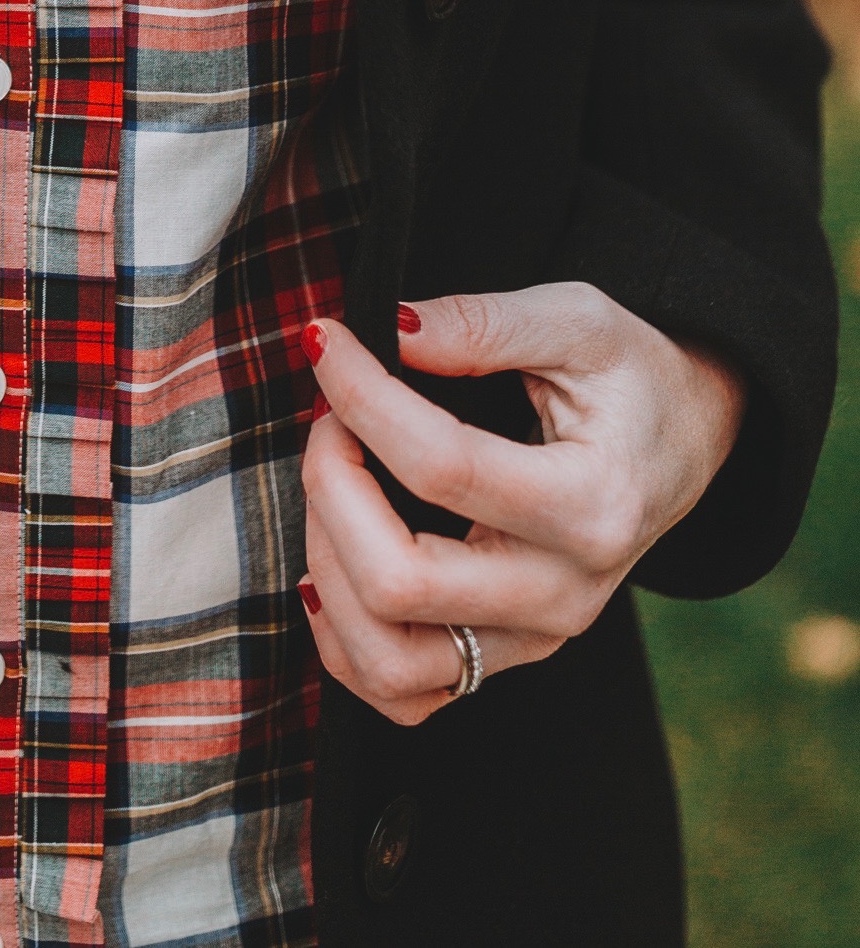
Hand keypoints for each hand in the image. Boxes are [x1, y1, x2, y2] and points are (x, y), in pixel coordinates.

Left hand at [297, 281, 746, 725]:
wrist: (684, 442)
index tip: (327, 341)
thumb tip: (391, 330)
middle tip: (331, 417)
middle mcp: (564, 592)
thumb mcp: (579, 320)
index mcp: (592, 504)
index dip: (360, 396)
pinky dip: (344, 635)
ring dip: (326, 565)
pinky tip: (335, 561)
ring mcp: (534, 637)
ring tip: (333, 484)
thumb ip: (483, 324)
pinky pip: (401, 690)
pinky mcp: (505, 655)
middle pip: (398, 580)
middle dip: (330, 484)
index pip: (440, 466)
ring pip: (388, 660)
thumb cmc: (631, 376)